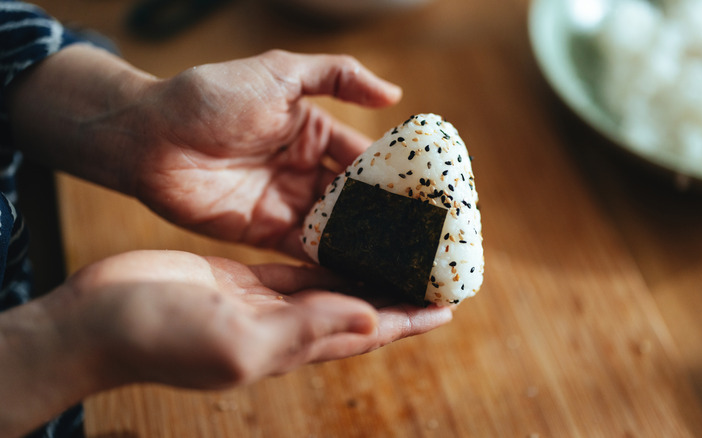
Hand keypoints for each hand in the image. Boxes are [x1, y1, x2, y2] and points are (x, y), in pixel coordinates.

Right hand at [0, 250, 450, 435]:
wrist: (100, 320)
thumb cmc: (159, 336)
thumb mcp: (238, 338)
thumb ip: (305, 328)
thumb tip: (370, 316)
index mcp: (292, 346)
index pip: (367, 332)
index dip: (408, 321)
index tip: (447, 305)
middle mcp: (288, 328)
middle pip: (360, 310)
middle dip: (397, 295)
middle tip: (432, 272)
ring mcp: (267, 304)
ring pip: (334, 288)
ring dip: (367, 274)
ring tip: (400, 253)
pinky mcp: (245, 281)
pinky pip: (299, 268)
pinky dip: (326, 256)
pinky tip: (344, 242)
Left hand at [9, 47, 399, 256]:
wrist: (148, 136)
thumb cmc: (211, 96)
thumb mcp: (280, 72)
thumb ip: (337, 76)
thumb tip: (394, 93)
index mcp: (312, 132)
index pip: (365, 158)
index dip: (397, 176)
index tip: (431, 197)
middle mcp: (304, 170)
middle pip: (356, 199)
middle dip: (388, 219)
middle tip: (425, 241)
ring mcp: (285, 202)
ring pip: (336, 227)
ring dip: (366, 244)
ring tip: (404, 264)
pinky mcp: (263, 232)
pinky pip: (305, 249)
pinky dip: (332, 261)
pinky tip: (362, 275)